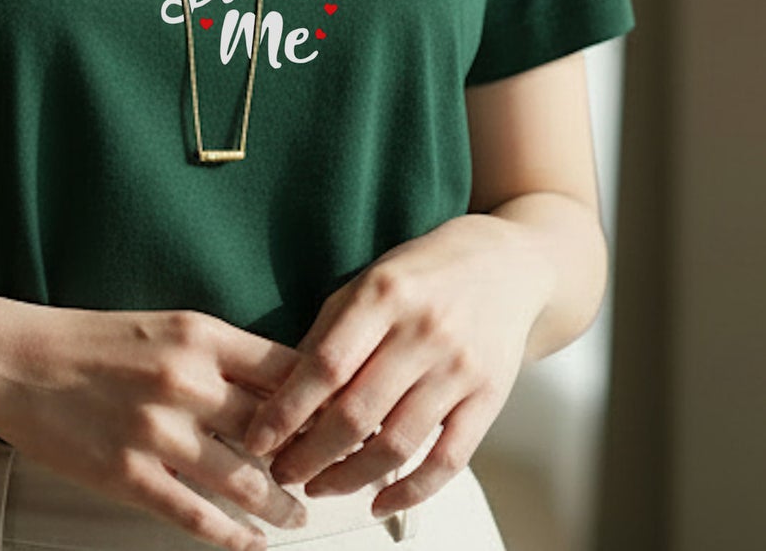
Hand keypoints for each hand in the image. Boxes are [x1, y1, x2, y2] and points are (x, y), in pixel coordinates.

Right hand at [0, 298, 311, 550]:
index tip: (343, 421)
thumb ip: (216, 355)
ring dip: (280, 506)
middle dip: (310, 461)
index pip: (287, 369)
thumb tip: (274, 389)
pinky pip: (197, 516)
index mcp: (196, 334)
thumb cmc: (84, 342)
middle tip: (329, 477)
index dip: (322, 401)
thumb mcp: (160, 326)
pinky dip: (233, 536)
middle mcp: (184, 379)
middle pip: (277, 430)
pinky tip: (248, 542)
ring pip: (246, 481)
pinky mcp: (128, 474)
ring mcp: (156, 431)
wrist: (11, 359)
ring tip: (294, 514)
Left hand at [240, 215, 548, 519]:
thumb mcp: (369, 280)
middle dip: (310, 454)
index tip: (258, 440)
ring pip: (396, 443)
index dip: (287, 410)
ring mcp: (459, 367)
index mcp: (384, 294)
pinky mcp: (489, 397)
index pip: (325, 365)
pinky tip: (379, 502)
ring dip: (350, 477)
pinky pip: (447, 459)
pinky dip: (410, 490)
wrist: (507, 263)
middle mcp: (423, 331)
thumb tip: (284, 389)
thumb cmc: (425, 272)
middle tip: (282, 472)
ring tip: (320, 486)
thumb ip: (330, 330)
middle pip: (356, 412)